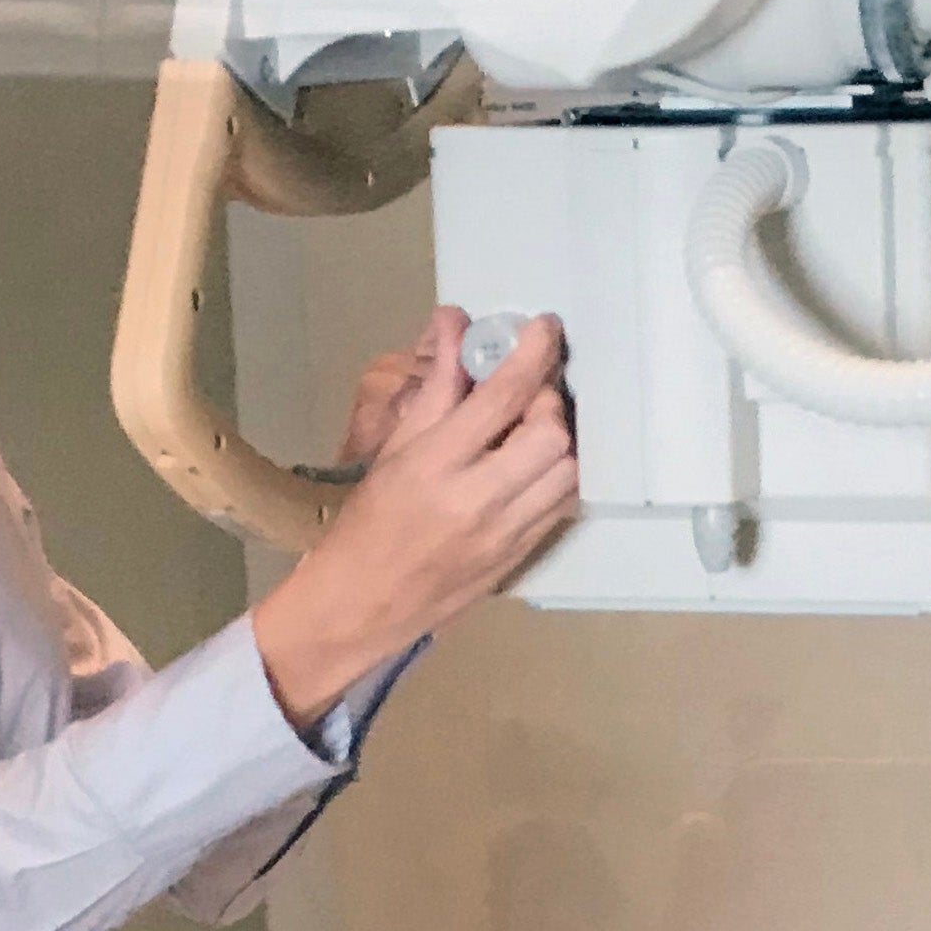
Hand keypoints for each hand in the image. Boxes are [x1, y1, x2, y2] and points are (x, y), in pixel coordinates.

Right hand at [253, 308, 576, 730]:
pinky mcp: (521, 555)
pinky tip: (537, 465)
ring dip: (561, 440)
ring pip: (568, 471)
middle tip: (530, 392)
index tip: (544, 329)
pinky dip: (560, 475)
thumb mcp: (395, 448)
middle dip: (549, 402)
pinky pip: (563, 505)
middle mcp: (478, 499)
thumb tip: (454, 326)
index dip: (533, 354)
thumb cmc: (370, 525)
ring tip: (533, 428)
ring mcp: (506, 533)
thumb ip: (437, 387)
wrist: (363, 604)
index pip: (504, 396)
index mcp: (437, 464)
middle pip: (552, 434)